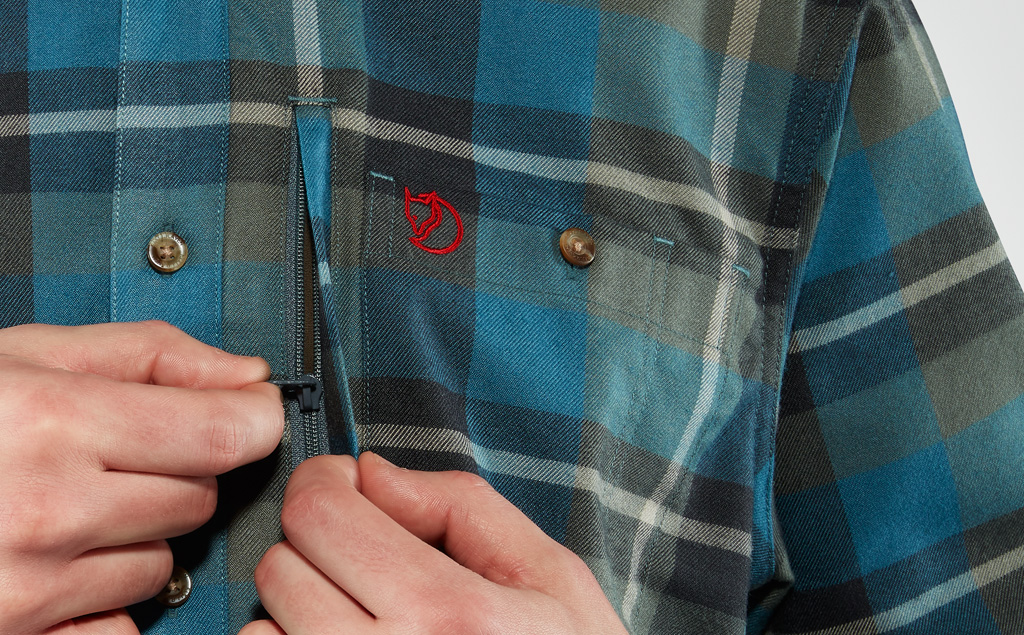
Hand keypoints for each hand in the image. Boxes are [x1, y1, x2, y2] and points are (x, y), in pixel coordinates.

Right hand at [0, 321, 283, 633]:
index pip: (226, 432)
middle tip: (114, 454)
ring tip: (66, 507)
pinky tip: (53, 565)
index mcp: (51, 419)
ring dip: (137, 535)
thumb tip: (248, 374)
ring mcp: (29, 587)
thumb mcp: (26, 353)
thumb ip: (149, 355)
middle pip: (200, 497)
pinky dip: (105, 600)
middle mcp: (46, 508)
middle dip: (178, 472)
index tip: (249, 409)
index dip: (253, 417)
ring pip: (164, 563)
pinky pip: (122, 625)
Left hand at [240, 453, 626, 634]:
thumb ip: (461, 508)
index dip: (328, 484)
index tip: (348, 487)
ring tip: (362, 616)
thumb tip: (372, 474)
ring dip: (301, 606)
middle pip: (281, 563)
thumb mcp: (551, 576)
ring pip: (261, 623)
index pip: (320, 514)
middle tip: (369, 558)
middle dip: (320, 543)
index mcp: (449, 614)